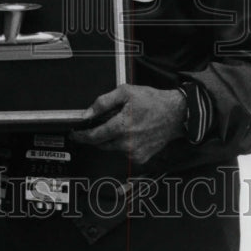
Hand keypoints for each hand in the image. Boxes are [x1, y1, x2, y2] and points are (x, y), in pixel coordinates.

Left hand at [70, 84, 186, 164]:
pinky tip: (133, 132)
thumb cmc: (153, 101)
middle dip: (97, 135)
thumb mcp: (126, 92)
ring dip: (112, 138)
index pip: (94, 136)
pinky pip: (125, 152)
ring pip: (113, 148)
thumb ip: (103, 102)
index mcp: (121, 126)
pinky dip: (124, 144)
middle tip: (100, 124)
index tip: (74, 134)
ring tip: (124, 123)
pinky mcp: (142, 158)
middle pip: (102, 143)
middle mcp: (127, 143)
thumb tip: (87, 113)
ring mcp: (135, 153)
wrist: (176, 114)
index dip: (81, 136)